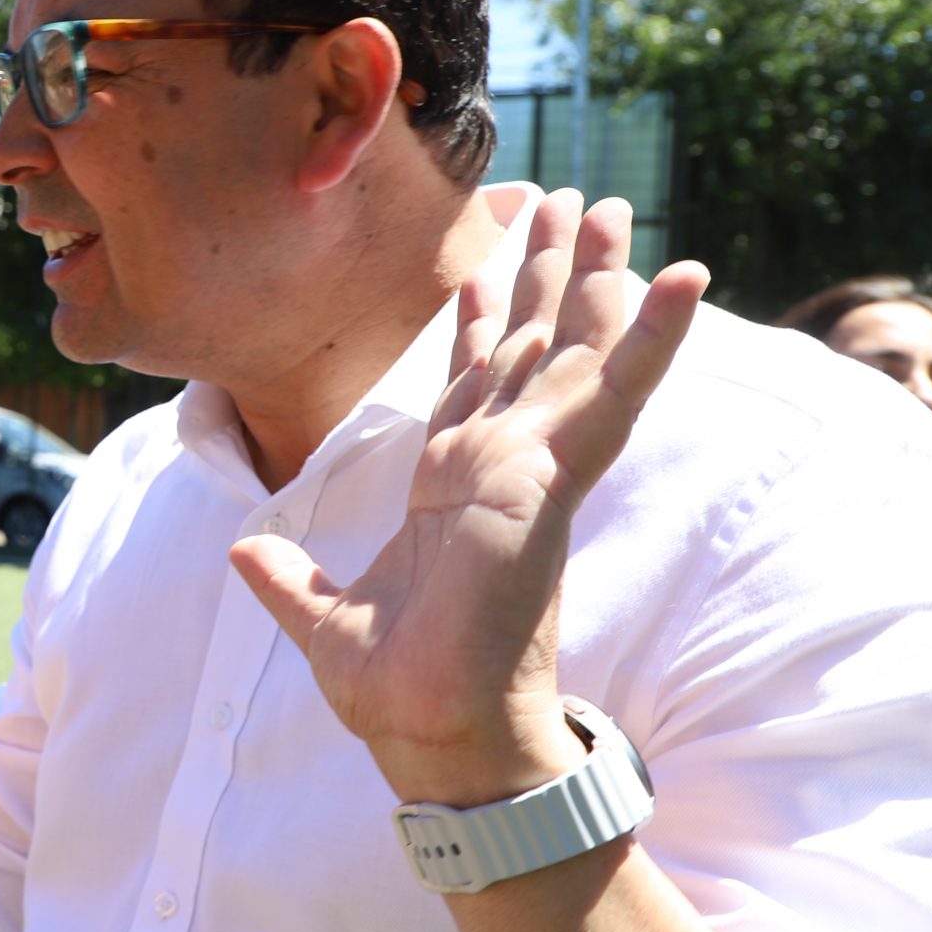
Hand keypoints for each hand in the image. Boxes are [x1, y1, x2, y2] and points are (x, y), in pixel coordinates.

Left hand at [230, 192, 707, 806]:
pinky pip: (613, 394)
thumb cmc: (396, 693)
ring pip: (574, 349)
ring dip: (597, 276)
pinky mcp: (552, 480)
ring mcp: (530, 468)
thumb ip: (286, 578)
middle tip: (567, 200)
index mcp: (450, 487)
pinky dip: (653, 337)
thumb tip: (243, 550)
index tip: (480, 266)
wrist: (430, 731)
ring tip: (614, 204)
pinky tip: (688, 276)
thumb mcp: (323, 618)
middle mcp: (496, 467)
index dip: (476, 323)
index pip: (468, 384)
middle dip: (546, 272)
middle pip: (530, 345)